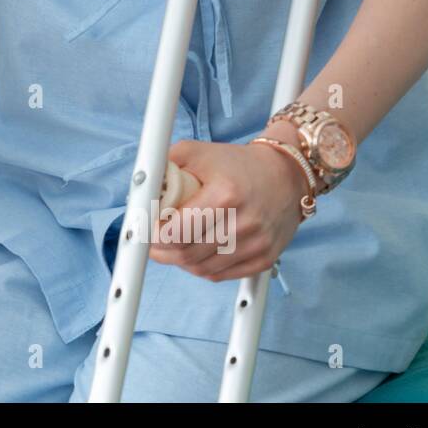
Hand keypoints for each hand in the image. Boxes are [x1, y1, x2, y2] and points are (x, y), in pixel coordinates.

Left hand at [149, 130, 308, 281]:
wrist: (286, 175)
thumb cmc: (237, 164)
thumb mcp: (199, 151)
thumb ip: (166, 164)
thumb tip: (141, 185)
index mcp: (225, 195)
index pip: (177, 231)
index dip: (154, 236)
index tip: (146, 230)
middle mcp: (244, 222)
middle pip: (187, 254)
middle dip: (162, 250)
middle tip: (154, 240)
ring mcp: (256, 243)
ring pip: (201, 269)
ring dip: (180, 261)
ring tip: (173, 245)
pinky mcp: (264, 258)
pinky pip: (221, 275)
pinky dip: (201, 268)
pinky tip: (195, 253)